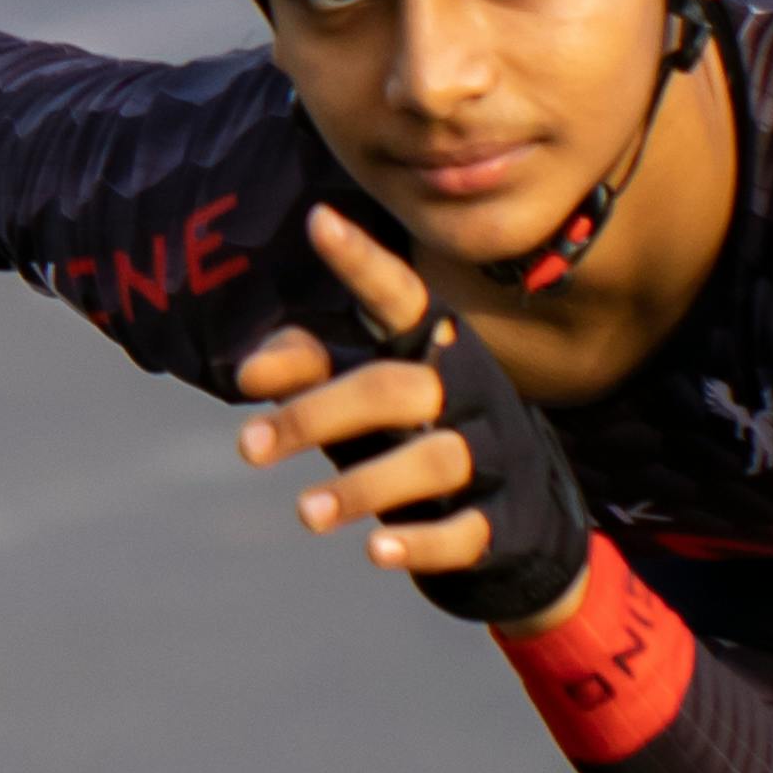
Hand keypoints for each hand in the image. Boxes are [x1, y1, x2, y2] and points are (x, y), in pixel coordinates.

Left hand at [231, 207, 594, 630]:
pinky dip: (421, 543)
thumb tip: (247, 370)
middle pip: (395, 388)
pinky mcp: (504, 523)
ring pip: (434, 459)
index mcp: (434, 349)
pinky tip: (377, 551)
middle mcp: (469, 391)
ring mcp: (494, 457)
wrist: (525, 522)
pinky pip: (467, 530)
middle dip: (319, 416)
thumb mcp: (367, 395)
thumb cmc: (418, 437)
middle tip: (247, 447)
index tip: (319, 221)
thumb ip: (310, 368)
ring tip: (305, 514)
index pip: (400, 296)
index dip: (362, 261)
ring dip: (361, 486)